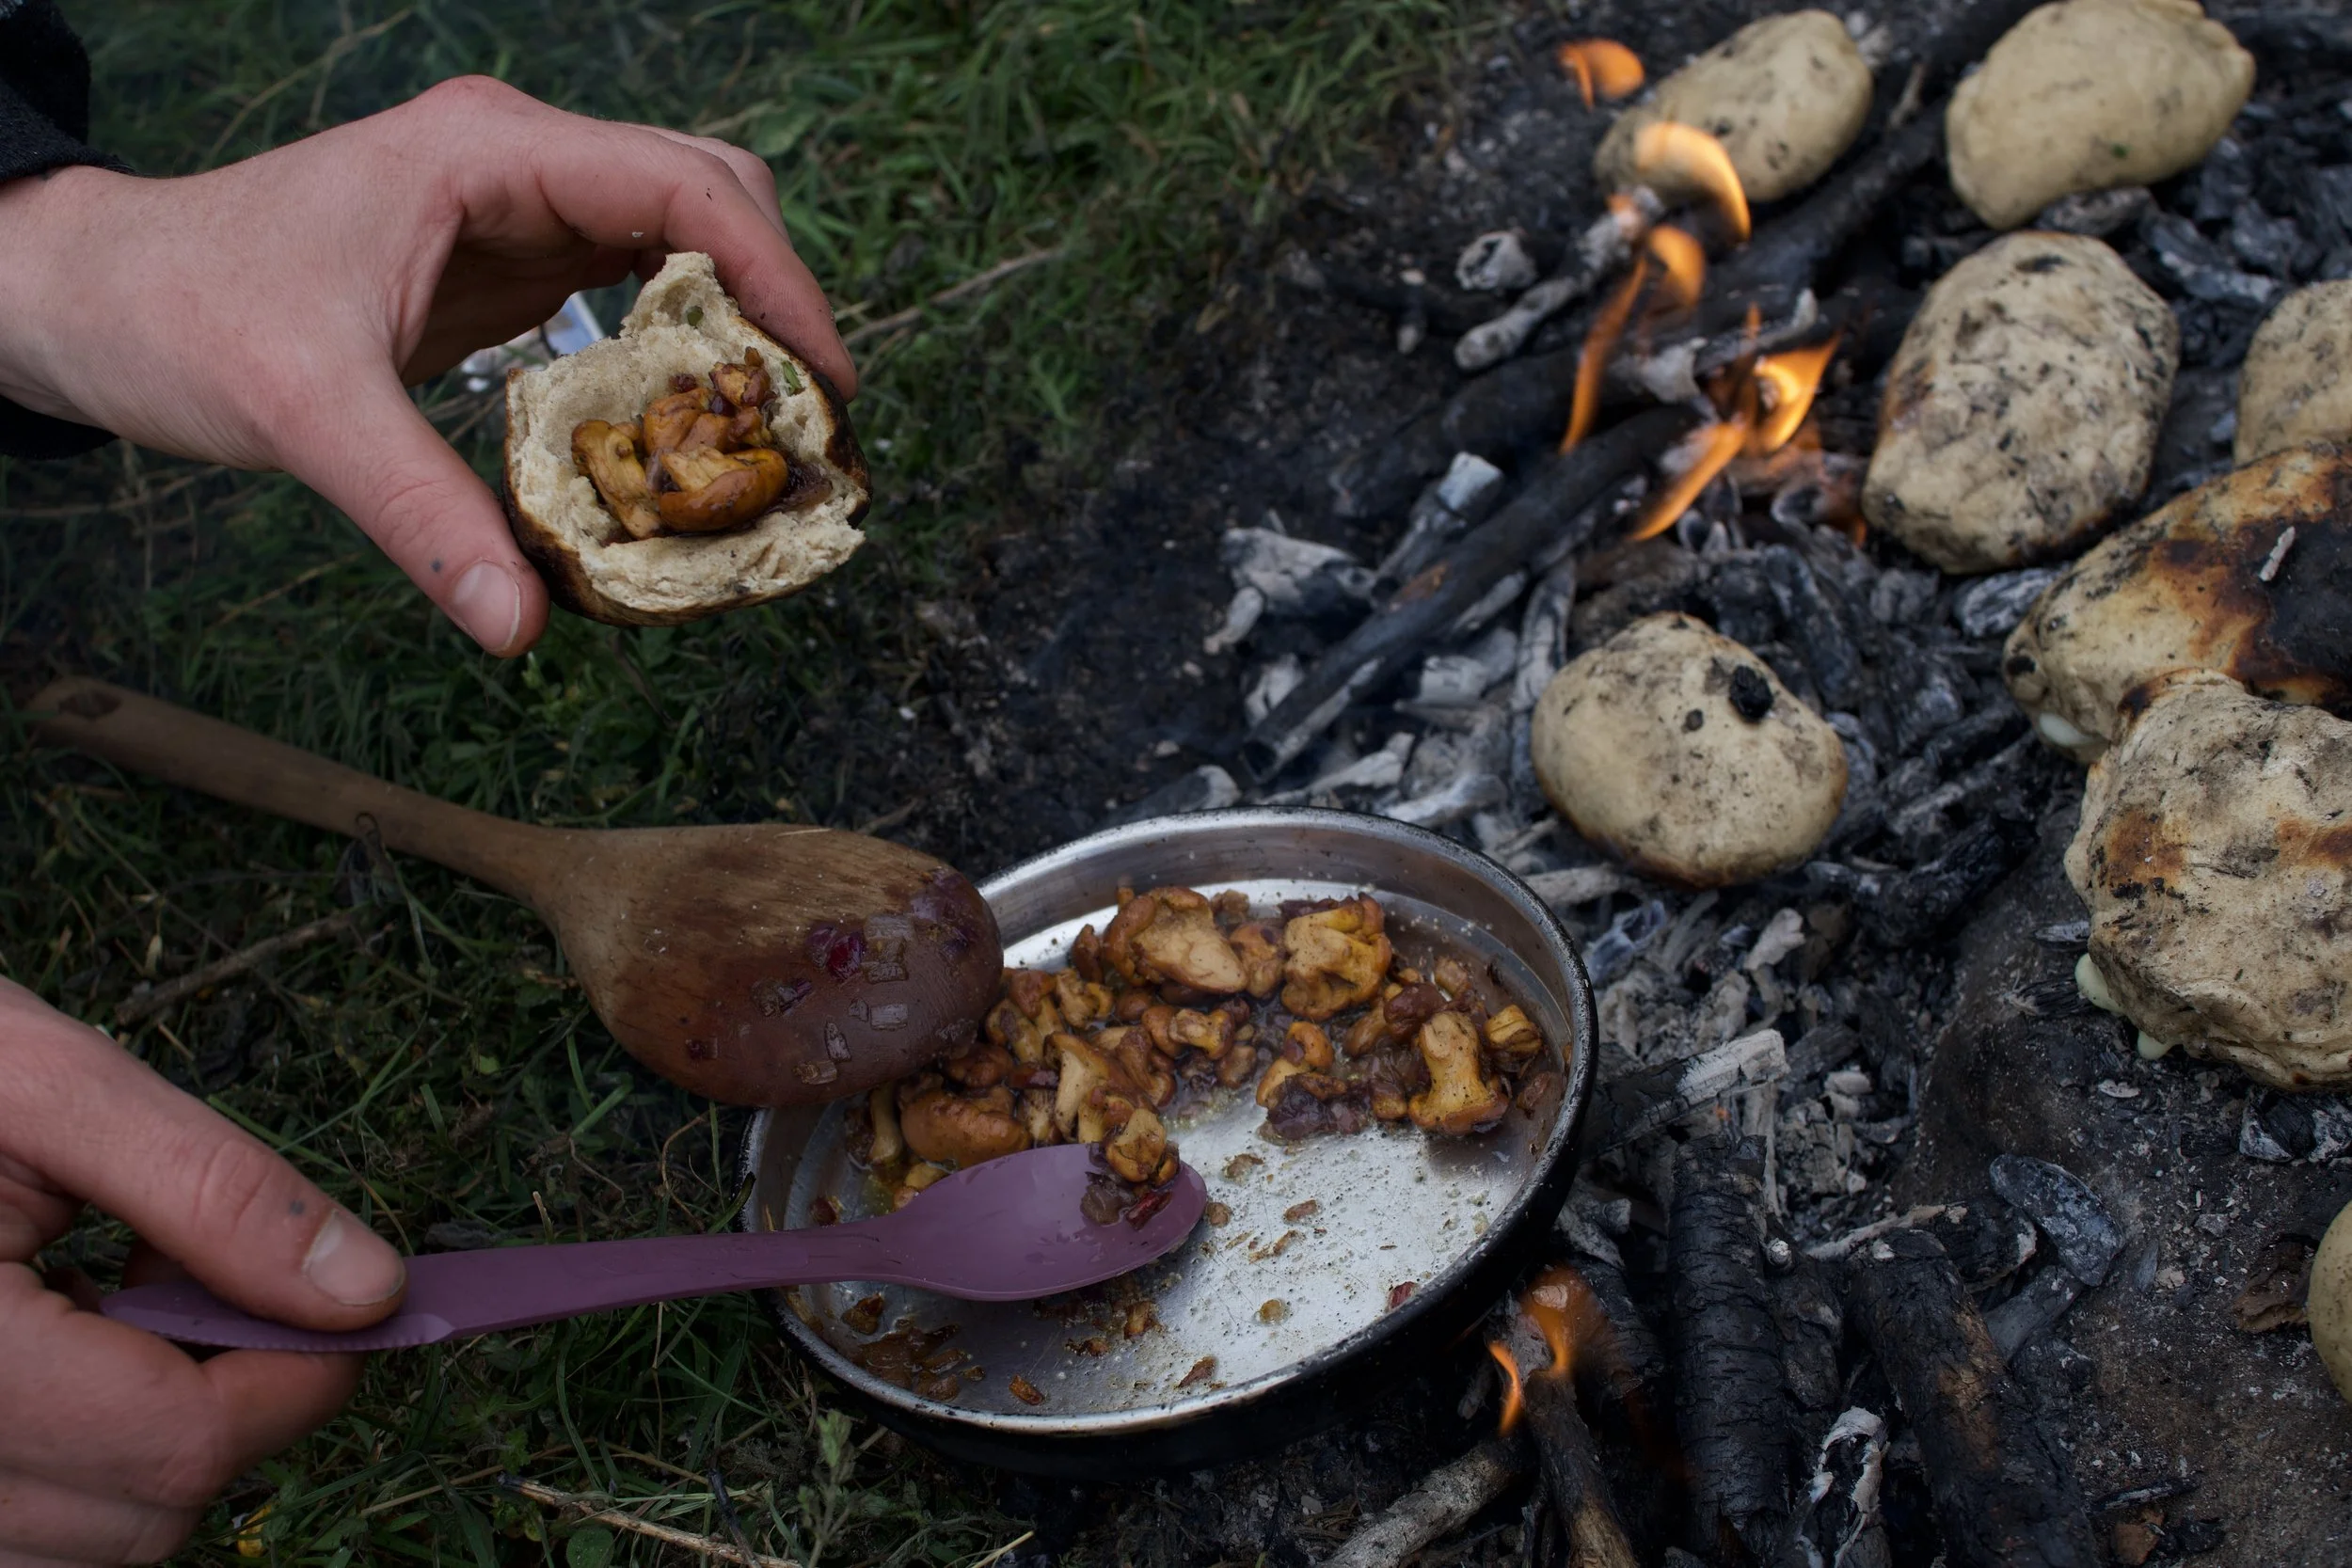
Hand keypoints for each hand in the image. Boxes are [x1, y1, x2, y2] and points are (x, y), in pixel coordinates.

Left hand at [0, 76, 854, 656]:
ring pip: (686, 242)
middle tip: (811, 430)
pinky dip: (683, 356)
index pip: (686, 186)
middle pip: (713, 199)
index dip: (777, 277)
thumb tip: (517, 624)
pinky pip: (635, 292)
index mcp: (490, 153)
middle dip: (778, 305)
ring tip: (772, 441)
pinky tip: (693, 436)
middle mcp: (522, 165)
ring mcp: (522, 210)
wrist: (95, 296)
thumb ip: (420, 513)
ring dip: (738, 331)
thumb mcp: (302, 414)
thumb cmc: (180, 315)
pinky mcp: (512, 265)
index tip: (823, 383)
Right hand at [0, 979, 405, 1563]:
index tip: (341, 1291)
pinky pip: (35, 1533)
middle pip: (147, 1509)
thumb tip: (367, 1293)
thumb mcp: (53, 1091)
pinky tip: (61, 1352)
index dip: (299, 1369)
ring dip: (154, 1435)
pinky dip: (87, 1460)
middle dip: (223, 1394)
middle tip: (180, 1265)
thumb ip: (211, 1191)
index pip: (181, 1442)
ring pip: (97, 1539)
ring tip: (105, 1299)